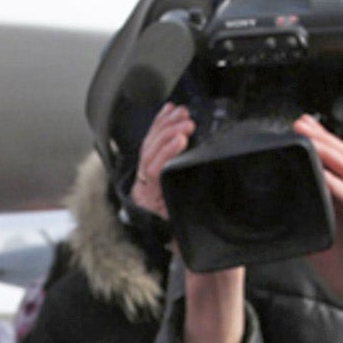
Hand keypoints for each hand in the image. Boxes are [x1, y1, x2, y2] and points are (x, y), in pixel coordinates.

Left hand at [131, 102, 195, 218]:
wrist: (166, 232)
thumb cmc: (179, 226)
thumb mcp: (183, 222)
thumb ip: (186, 214)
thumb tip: (199, 212)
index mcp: (150, 200)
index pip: (153, 170)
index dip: (166, 153)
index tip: (182, 139)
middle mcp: (143, 185)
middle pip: (149, 152)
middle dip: (168, 133)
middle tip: (187, 122)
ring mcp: (143, 173)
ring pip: (149, 143)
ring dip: (166, 124)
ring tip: (182, 113)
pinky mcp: (149, 163)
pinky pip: (151, 139)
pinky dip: (160, 123)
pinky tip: (169, 110)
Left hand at [293, 117, 342, 342]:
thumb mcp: (321, 237)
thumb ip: (307, 218)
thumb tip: (280, 208)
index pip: (340, 161)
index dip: (322, 141)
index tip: (300, 128)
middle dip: (322, 137)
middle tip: (299, 123)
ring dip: (326, 151)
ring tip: (306, 138)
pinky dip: (332, 183)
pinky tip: (318, 173)